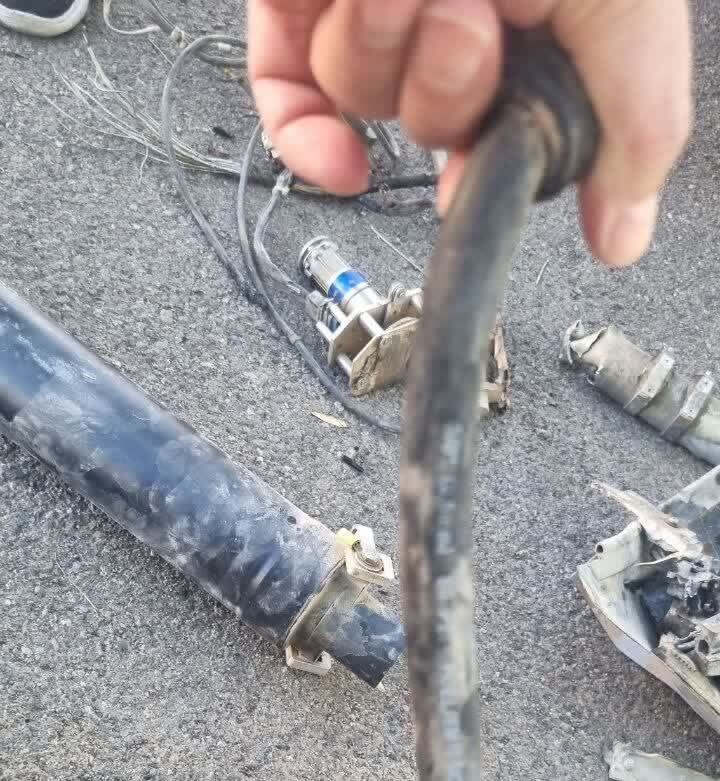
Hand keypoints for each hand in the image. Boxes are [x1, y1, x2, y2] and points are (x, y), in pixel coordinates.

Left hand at [248, 1, 691, 265]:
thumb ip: (638, 116)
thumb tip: (627, 236)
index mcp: (533, 22)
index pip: (517, 133)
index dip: (501, 171)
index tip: (493, 182)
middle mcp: (453, 19)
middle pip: (440, 123)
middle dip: (448, 80)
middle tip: (463, 9)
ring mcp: (371, 15)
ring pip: (367, 98)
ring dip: (383, 48)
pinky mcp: (298, 9)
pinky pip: (292, 107)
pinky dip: (308, 139)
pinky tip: (339, 158)